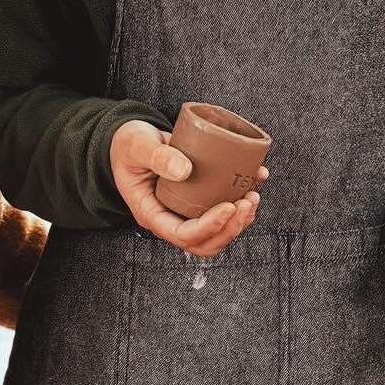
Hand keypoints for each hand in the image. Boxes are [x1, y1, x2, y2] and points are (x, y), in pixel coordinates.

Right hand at [110, 119, 265, 256]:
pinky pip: (223, 213)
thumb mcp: (138, 146)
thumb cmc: (128, 145)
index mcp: (152, 214)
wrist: (130, 141)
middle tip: (247, 202)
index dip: (210, 226)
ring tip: (253, 195)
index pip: (183, 235)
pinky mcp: (197, 201)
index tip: (229, 205)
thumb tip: (185, 170)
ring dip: (240, 221)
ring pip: (217, 234)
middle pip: (204, 243)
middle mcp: (170, 219)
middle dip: (231, 228)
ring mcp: (184, 213)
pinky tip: (255, 179)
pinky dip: (242, 201)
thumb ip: (158, 156)